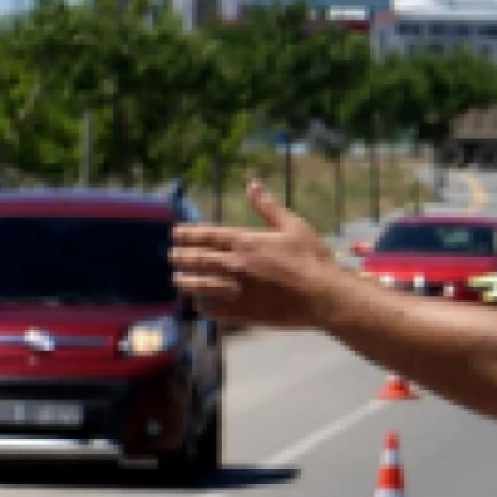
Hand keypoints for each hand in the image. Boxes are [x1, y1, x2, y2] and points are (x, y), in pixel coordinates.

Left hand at [170, 181, 340, 328]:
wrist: (325, 297)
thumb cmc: (313, 259)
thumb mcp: (294, 226)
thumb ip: (268, 207)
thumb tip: (252, 184)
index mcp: (246, 242)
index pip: (206, 235)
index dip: (187, 234)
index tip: (175, 234)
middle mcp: (235, 264)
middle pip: (198, 260)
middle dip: (181, 257)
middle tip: (172, 257)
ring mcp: (237, 290)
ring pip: (200, 285)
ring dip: (186, 281)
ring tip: (177, 280)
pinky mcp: (244, 312)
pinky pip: (214, 309)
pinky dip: (203, 305)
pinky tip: (200, 304)